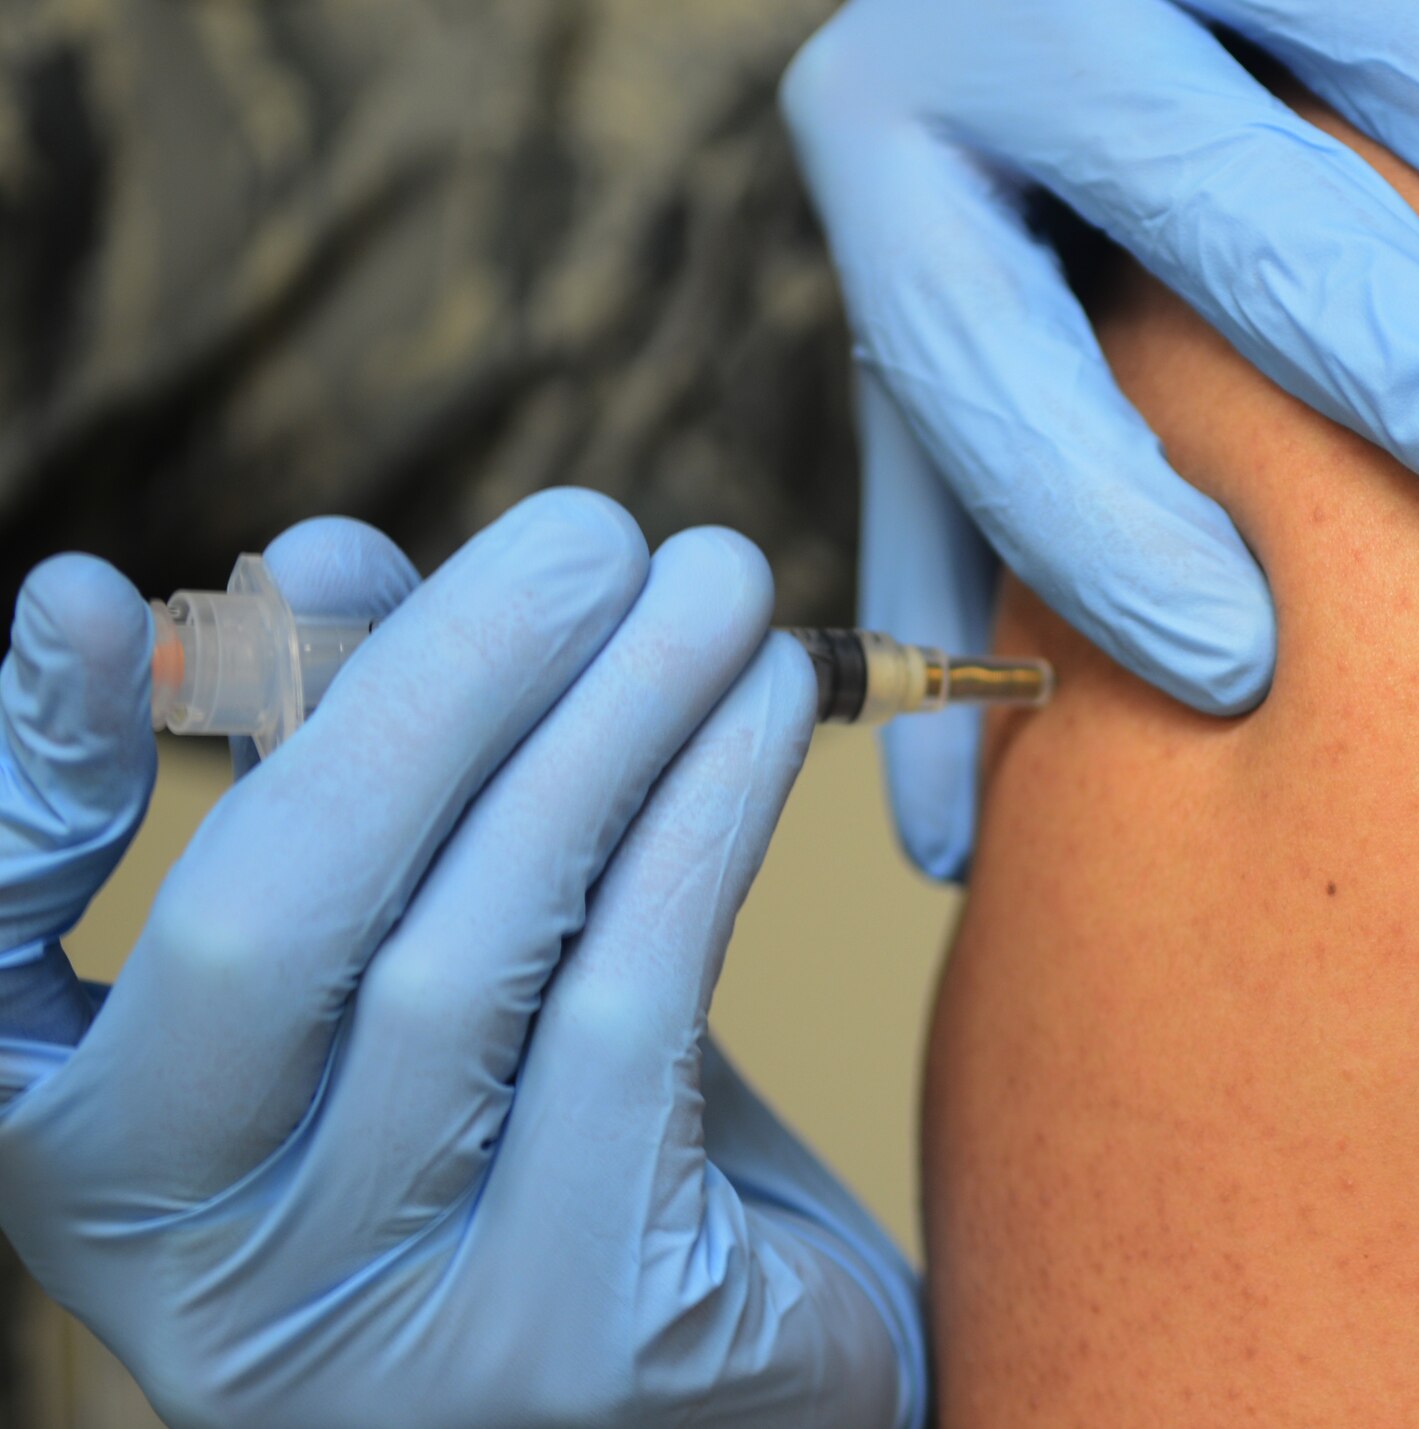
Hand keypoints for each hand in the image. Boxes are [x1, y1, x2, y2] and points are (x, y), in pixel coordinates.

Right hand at [0, 493, 924, 1428]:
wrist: (736, 1388)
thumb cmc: (556, 1151)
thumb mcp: (430, 958)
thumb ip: (356, 777)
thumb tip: (322, 560)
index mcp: (103, 1170)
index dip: (21, 778)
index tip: (88, 597)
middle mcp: (198, 1272)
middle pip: (271, 916)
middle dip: (440, 681)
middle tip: (590, 530)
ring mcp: (378, 1332)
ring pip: (470, 948)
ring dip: (613, 721)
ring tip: (712, 579)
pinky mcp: (569, 1344)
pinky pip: (626, 1019)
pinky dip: (700, 825)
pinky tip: (765, 705)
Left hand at [782, 0, 1418, 877]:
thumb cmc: (1003, 222)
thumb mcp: (946, 369)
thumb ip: (957, 561)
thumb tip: (953, 843)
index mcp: (895, 159)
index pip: (982, 363)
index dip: (1096, 524)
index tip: (1240, 665)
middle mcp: (1010, 12)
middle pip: (1187, 180)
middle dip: (1353, 316)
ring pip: (1365, 18)